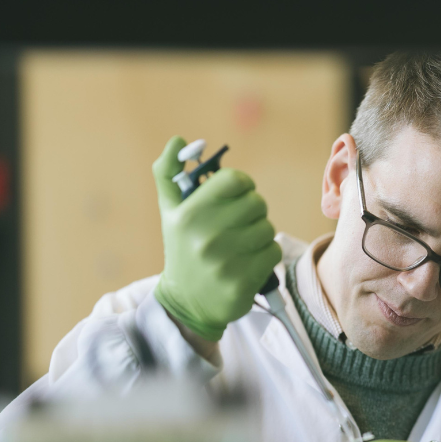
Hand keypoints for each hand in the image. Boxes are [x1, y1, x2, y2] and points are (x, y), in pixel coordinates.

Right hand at [151, 136, 281, 341]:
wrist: (186, 302)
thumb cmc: (183, 248)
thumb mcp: (169, 211)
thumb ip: (168, 172)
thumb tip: (177, 140)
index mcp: (189, 213)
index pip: (235, 180)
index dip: (242, 185)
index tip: (236, 195)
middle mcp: (206, 236)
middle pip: (257, 203)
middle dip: (252, 210)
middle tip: (239, 222)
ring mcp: (225, 262)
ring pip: (267, 228)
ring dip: (259, 234)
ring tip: (241, 244)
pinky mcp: (243, 282)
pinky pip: (272, 252)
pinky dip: (265, 255)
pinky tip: (248, 261)